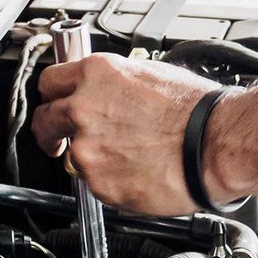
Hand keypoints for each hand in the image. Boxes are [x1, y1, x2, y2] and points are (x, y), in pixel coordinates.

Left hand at [31, 53, 220, 214]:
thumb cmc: (195, 112)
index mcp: (96, 75)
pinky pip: (94, 183)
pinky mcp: (98, 182)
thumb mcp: (149, 74)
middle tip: (60, 140)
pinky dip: (109, 182)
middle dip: (51, 132)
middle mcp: (83, 109)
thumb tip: (106, 92)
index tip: (55, 105)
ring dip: (89, 159)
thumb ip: (114, 85)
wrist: (213, 146)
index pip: (49, 82)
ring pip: (71, 156)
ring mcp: (87, 148)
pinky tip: (135, 173)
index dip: (53, 96)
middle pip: (44, 121)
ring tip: (125, 159)